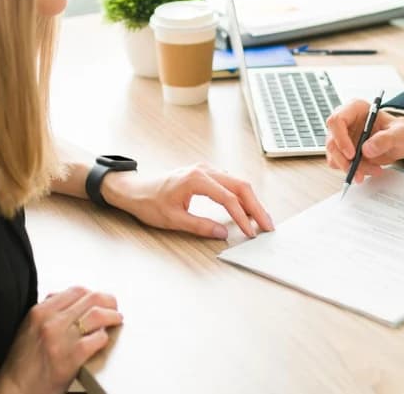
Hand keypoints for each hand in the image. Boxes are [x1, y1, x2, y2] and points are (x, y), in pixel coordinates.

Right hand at [0, 286, 120, 393]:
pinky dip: (104, 337)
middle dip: (108, 301)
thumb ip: (47, 311)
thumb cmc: (21, 363)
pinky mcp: (71, 357)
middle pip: (91, 298)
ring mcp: (61, 339)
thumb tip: (66, 298)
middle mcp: (51, 321)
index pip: (76, 290)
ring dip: (112, 316)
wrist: (14, 389)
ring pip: (97, 315)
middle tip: (114, 308)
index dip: (93, 293)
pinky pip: (97, 339)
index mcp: (40, 311)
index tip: (99, 300)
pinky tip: (103, 340)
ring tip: (116, 320)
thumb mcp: (28, 327)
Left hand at [98, 163, 274, 239]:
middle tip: (268, 226)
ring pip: (238, 183)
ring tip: (261, 221)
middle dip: (256, 207)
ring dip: (251, 201)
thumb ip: (200, 226)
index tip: (250, 233)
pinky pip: (230, 183)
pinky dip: (241, 196)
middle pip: (240, 186)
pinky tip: (246, 210)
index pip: (228, 198)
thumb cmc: (149, 202)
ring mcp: (206, 169)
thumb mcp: (173, 219)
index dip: (242, 216)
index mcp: (196, 179)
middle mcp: (205, 170)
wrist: (135, 189)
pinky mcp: (206, 173)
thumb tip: (223, 234)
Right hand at [324, 99, 403, 183]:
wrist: (402, 142)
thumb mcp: (400, 133)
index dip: (340, 138)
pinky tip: (370, 169)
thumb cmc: (400, 132)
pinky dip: (354, 171)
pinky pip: (340, 164)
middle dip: (345, 161)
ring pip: (335, 156)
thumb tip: (366, 149)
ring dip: (352, 168)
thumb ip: (385, 139)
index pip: (337, 120)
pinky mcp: (343, 151)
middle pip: (332, 141)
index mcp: (356, 108)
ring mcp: (342, 137)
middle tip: (360, 172)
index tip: (352, 155)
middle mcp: (346, 122)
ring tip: (374, 169)